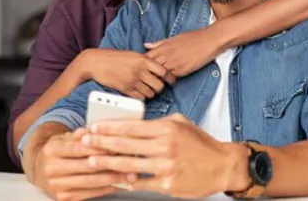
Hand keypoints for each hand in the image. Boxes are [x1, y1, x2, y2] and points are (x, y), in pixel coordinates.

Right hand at [33, 128, 135, 200]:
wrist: (38, 170)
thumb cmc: (58, 150)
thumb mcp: (65, 138)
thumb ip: (81, 134)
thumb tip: (98, 130)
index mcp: (52, 150)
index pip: (79, 149)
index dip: (99, 148)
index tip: (117, 147)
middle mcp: (52, 169)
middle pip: (86, 167)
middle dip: (111, 164)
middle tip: (131, 161)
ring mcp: (56, 185)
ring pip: (90, 182)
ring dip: (113, 179)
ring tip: (131, 175)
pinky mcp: (62, 197)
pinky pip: (89, 194)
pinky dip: (106, 189)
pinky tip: (120, 185)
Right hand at [75, 49, 175, 99]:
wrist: (96, 62)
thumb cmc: (114, 57)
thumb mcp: (132, 54)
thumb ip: (145, 60)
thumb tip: (158, 68)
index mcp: (144, 59)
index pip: (164, 71)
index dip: (170, 78)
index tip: (171, 81)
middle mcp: (140, 70)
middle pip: (159, 85)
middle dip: (160, 88)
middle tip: (157, 87)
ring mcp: (133, 81)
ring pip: (150, 93)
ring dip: (151, 93)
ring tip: (147, 90)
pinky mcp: (125, 89)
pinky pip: (140, 98)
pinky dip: (142, 97)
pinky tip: (139, 93)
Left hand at [82, 114, 249, 198]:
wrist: (222, 165)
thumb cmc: (201, 144)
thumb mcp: (181, 123)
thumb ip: (158, 123)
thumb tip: (135, 124)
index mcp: (167, 128)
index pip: (131, 126)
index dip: (109, 127)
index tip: (94, 127)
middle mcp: (165, 146)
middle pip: (125, 145)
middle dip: (101, 143)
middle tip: (84, 142)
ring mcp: (166, 167)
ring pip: (129, 165)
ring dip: (107, 162)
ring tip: (92, 160)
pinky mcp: (168, 185)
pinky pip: (141, 183)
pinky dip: (126, 181)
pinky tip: (113, 179)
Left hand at [144, 26, 225, 76]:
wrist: (208, 41)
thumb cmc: (192, 38)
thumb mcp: (174, 38)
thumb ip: (159, 43)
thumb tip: (146, 45)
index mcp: (163, 46)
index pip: (147, 57)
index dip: (143, 63)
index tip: (143, 67)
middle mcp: (167, 55)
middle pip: (151, 68)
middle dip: (148, 72)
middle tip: (147, 77)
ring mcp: (174, 63)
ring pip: (160, 74)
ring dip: (158, 78)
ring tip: (156, 80)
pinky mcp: (182, 71)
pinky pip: (171, 77)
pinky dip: (168, 79)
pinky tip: (168, 80)